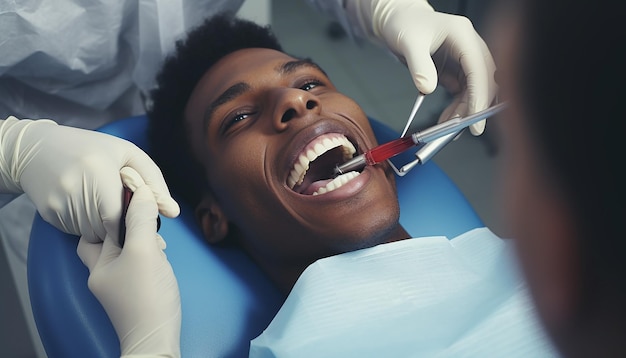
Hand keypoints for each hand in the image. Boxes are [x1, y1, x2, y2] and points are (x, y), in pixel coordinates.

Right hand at [0, 116, 179, 242]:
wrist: (36, 149)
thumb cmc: (90, 148)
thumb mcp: (127, 154)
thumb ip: (153, 182)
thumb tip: (173, 212)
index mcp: (99, 171)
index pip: (121, 216)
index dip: (130, 220)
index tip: (134, 215)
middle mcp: (76, 189)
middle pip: (108, 228)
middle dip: (117, 223)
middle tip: (116, 206)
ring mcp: (59, 203)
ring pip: (93, 233)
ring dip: (101, 224)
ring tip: (99, 201)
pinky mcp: (49, 214)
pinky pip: (77, 231)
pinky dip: (85, 223)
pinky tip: (83, 204)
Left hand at [77, 167, 180, 356]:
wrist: (157, 337)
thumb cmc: (145, 295)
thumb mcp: (143, 250)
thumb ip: (141, 220)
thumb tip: (142, 192)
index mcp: (97, 263)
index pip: (95, 227)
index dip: (110, 211)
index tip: (130, 196)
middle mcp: (104, 273)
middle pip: (108, 239)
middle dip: (125, 226)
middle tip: (144, 217)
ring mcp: (120, 284)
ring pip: (125, 251)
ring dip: (141, 239)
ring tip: (157, 235)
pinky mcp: (136, 291)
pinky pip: (137, 264)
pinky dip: (148, 254)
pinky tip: (161, 254)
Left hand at [345, 0, 496, 134]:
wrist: (398, 21)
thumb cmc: (405, 24)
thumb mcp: (408, 43)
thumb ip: (419, 66)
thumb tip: (427, 88)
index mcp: (463, 34)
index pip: (478, 68)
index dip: (479, 95)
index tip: (474, 118)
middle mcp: (469, 46)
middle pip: (484, 80)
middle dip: (476, 106)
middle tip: (464, 129)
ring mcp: (465, 58)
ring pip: (475, 89)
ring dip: (465, 109)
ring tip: (448, 126)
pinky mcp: (458, 68)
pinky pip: (464, 91)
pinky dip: (458, 107)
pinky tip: (447, 118)